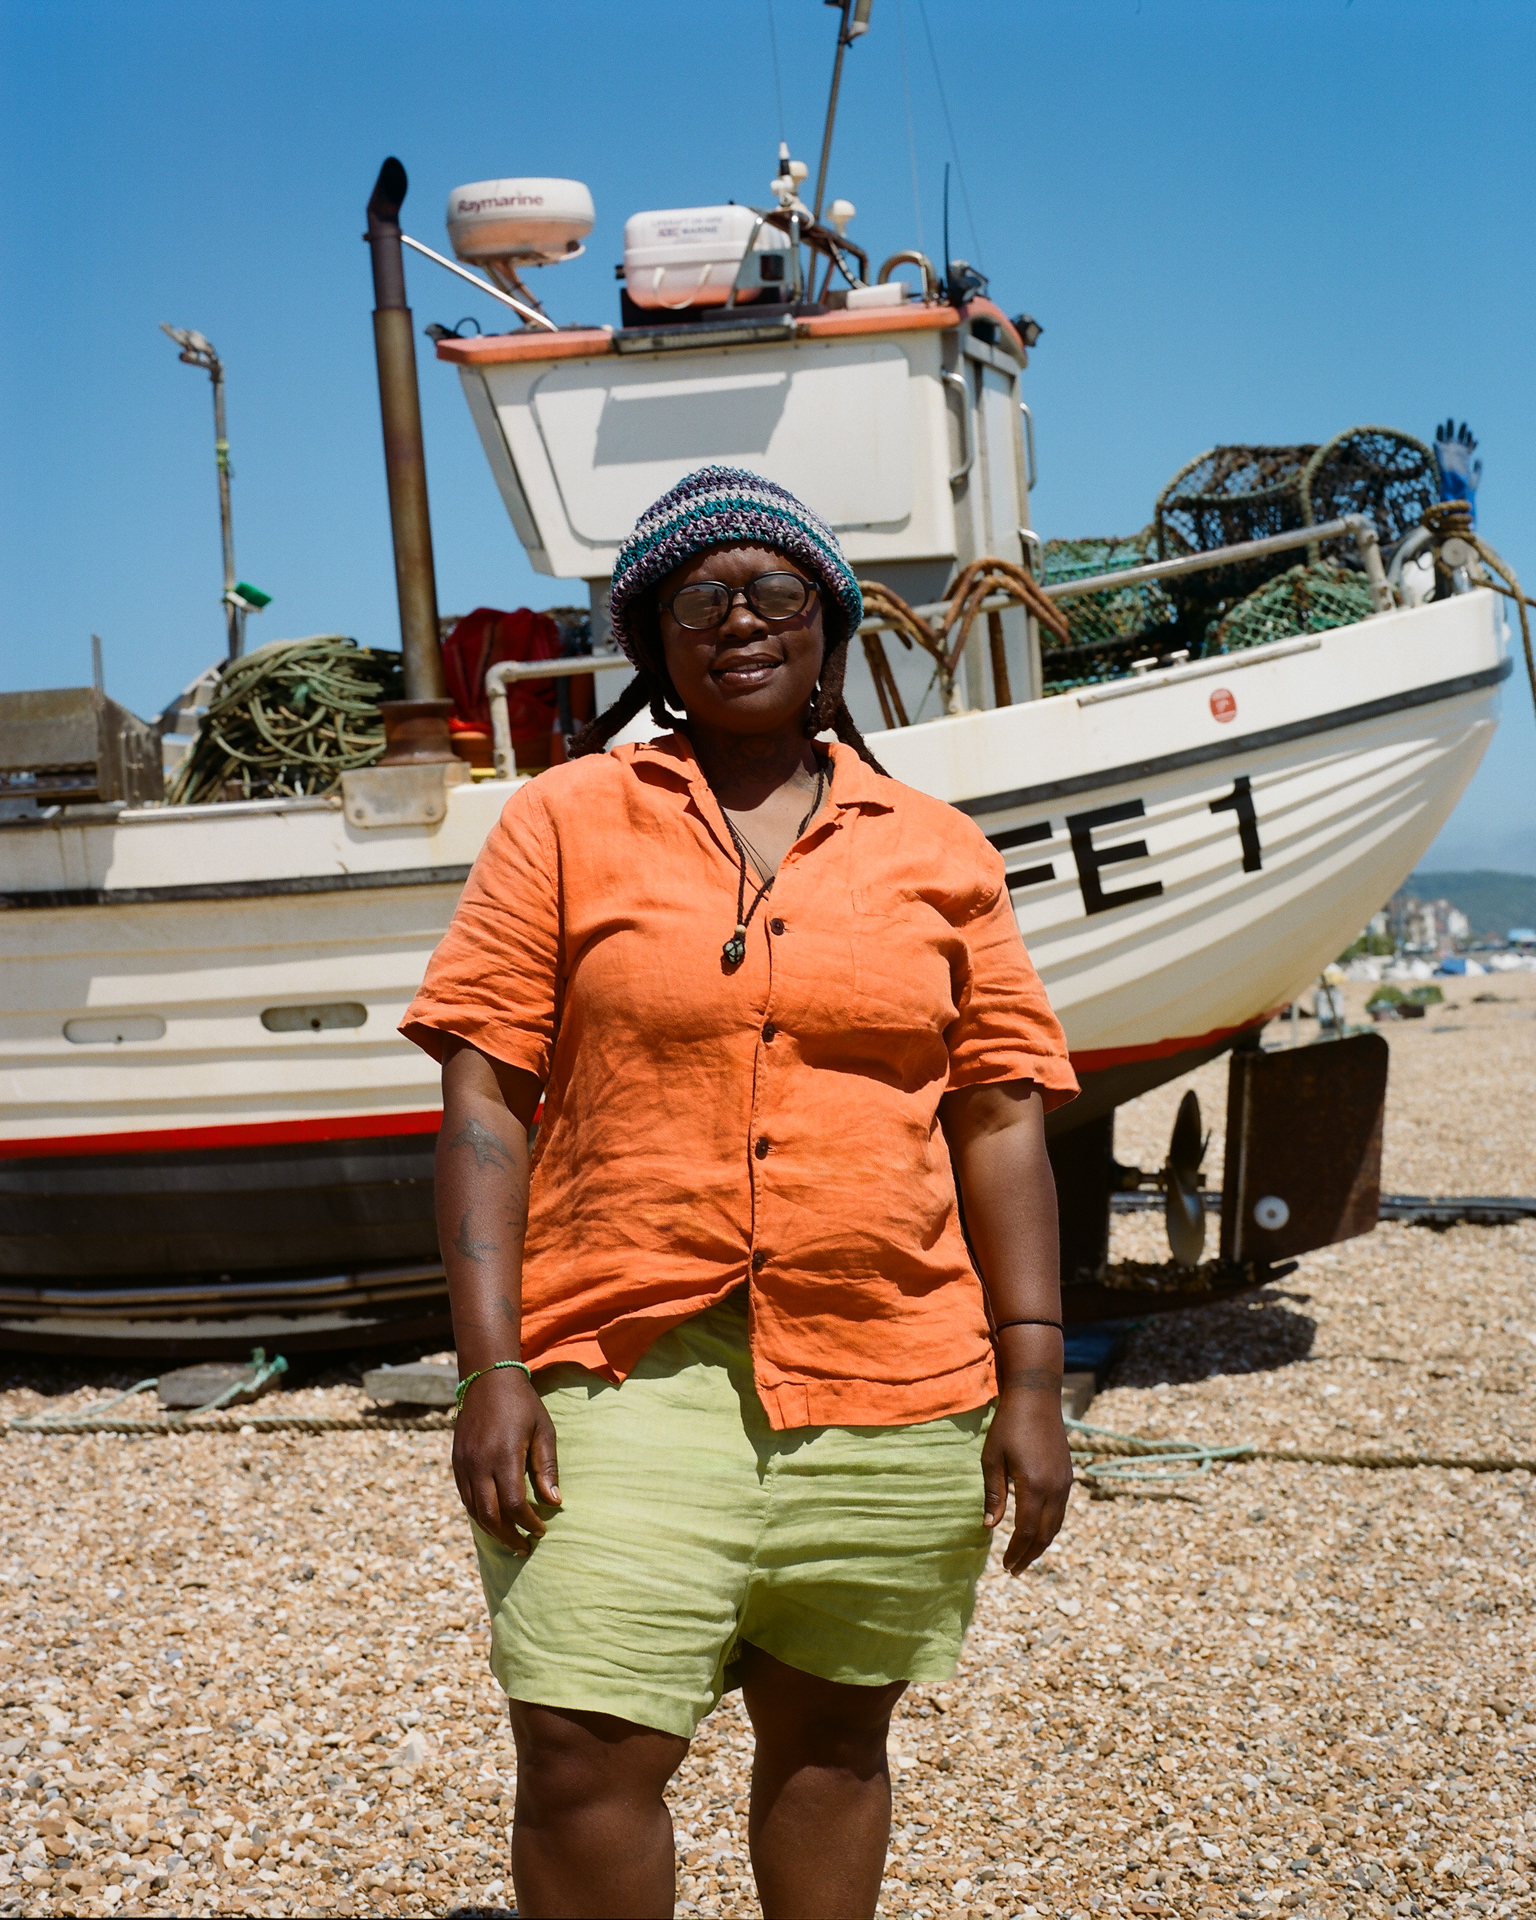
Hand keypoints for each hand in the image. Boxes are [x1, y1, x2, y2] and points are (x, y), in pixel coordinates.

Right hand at [451, 1367, 560, 1554]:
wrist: (487, 1378)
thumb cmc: (522, 1404)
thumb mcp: (543, 1431)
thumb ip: (547, 1467)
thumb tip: (554, 1502)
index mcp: (504, 1456)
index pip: (514, 1504)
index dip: (528, 1523)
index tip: (542, 1530)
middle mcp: (479, 1463)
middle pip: (490, 1515)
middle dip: (508, 1537)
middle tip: (524, 1548)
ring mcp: (464, 1464)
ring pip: (474, 1511)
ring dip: (492, 1530)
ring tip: (510, 1539)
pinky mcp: (456, 1462)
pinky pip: (465, 1497)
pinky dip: (478, 1513)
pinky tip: (493, 1518)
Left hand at [981, 1382, 1073, 1573]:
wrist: (1037, 1397)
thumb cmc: (1008, 1425)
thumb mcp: (992, 1459)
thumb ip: (993, 1494)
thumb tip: (989, 1526)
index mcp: (1033, 1486)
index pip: (1026, 1531)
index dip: (1016, 1551)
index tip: (1006, 1566)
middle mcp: (1054, 1489)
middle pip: (1045, 1535)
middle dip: (1029, 1555)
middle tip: (1014, 1570)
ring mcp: (1064, 1482)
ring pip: (1056, 1525)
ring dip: (1041, 1544)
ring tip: (1025, 1556)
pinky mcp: (1067, 1476)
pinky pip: (1060, 1511)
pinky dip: (1049, 1527)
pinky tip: (1037, 1530)